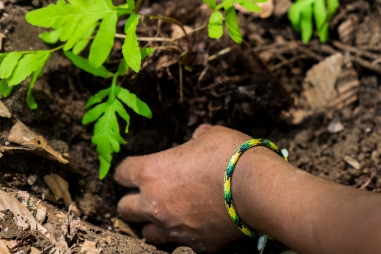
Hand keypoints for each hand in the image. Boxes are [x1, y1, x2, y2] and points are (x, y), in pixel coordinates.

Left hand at [114, 125, 260, 251]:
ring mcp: (173, 229)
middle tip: (146, 196)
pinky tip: (192, 227)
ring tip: (166, 215)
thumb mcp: (210, 136)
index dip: (127, 171)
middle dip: (132, 201)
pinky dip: (181, 236)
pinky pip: (178, 244)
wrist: (259, 189)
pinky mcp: (194, 246)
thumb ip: (196, 138)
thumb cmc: (232, 156)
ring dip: (152, 223)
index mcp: (152, 173)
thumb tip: (198, 136)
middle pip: (124, 208)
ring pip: (146, 233)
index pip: (121, 173)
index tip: (134, 170)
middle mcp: (155, 204)